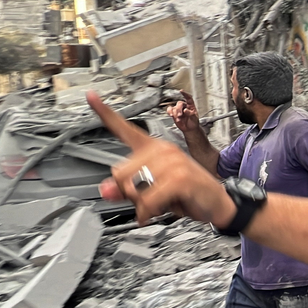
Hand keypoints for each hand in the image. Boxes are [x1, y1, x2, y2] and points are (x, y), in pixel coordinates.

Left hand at [89, 92, 236, 226]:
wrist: (217, 203)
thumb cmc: (185, 194)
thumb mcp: (151, 193)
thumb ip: (125, 190)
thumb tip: (105, 190)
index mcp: (153, 148)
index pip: (125, 129)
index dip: (105, 113)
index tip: (91, 96)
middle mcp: (162, 150)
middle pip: (120, 172)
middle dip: (129, 192)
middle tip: (149, 196)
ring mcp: (173, 162)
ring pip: (134, 188)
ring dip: (142, 204)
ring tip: (160, 202)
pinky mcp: (180, 177)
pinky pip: (149, 199)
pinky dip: (148, 211)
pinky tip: (155, 211)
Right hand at [167, 91, 200, 134]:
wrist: (189, 129)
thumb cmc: (193, 122)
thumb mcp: (194, 118)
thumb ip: (190, 114)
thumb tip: (185, 110)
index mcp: (191, 106)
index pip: (188, 98)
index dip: (185, 94)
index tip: (181, 91)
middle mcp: (184, 106)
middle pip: (179, 103)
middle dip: (179, 109)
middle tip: (180, 115)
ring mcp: (179, 109)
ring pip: (174, 107)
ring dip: (175, 113)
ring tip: (179, 119)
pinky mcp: (174, 113)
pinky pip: (169, 110)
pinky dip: (169, 112)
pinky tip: (171, 115)